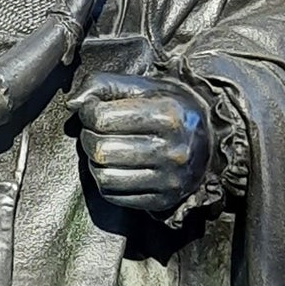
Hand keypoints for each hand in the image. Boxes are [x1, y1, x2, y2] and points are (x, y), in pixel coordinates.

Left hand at [67, 69, 212, 218]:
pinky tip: (117, 166)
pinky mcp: (163, 201)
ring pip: (103, 176)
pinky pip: (113, 195)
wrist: (211, 140)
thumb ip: (103, 84)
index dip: (88, 112)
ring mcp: (169, 180)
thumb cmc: (171, 108)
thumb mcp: (143, 86)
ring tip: (106, 148)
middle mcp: (172, 150)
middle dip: (88, 137)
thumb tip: (73, 104)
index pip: (102, 118)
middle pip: (100, 149)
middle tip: (97, 131)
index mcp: (168, 115)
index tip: (93, 110)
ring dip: (94, 161)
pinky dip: (105, 181)